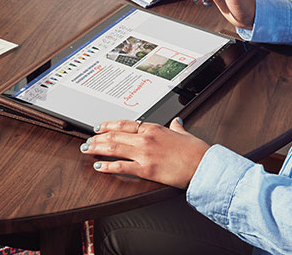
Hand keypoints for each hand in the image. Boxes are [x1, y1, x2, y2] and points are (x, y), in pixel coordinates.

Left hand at [80, 118, 209, 188]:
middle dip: (98, 137)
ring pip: (114, 148)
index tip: (99, 127)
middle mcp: (146, 138)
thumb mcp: (184, 133)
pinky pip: (121, 167)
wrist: (204, 165)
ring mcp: (145, 153)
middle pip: (115, 135)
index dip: (108, 125)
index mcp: (154, 128)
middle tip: (88, 140)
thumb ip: (177, 127)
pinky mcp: (146, 169)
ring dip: (98, 148)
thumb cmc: (196, 151)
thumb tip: (176, 122)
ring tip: (88, 149)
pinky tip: (99, 166)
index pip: (125, 124)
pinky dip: (107, 166)